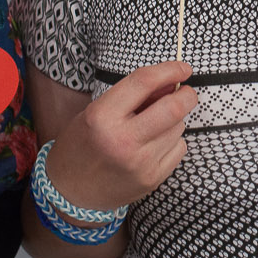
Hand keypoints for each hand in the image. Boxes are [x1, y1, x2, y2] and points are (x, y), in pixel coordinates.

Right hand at [45, 61, 196, 213]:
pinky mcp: (151, 180)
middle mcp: (122, 140)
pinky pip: (179, 149)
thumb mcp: (97, 110)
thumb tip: (171, 82)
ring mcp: (139, 163)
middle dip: (187, 95)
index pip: (144, 82)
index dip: (170, 70)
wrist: (70, 190)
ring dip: (174, 120)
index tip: (183, 68)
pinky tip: (154, 144)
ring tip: (154, 125)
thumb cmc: (82, 144)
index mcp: (102, 116)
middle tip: (185, 92)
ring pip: (178, 128)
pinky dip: (173, 141)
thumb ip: (133, 95)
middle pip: (173, 108)